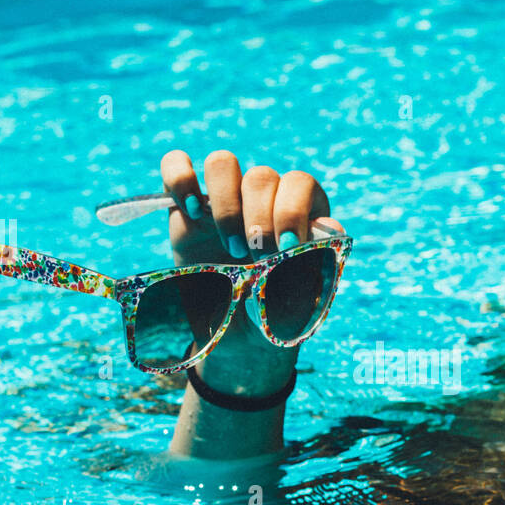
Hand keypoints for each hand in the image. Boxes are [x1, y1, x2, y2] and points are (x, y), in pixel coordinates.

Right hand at [159, 149, 344, 395]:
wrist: (236, 340)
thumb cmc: (276, 316)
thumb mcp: (300, 299)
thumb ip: (314, 264)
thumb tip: (328, 227)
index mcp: (300, 212)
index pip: (299, 183)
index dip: (292, 210)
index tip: (287, 248)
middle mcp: (262, 199)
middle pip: (261, 176)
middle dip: (259, 218)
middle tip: (256, 257)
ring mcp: (224, 200)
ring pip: (222, 163)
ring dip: (227, 204)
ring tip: (230, 245)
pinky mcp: (185, 207)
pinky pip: (175, 165)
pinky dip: (179, 178)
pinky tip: (190, 211)